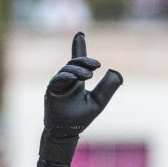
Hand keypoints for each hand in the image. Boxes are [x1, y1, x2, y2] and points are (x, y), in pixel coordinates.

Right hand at [34, 32, 123, 166]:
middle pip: (73, 63)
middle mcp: (67, 80)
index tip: (80, 34)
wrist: (67, 132)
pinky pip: (57, 80)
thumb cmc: (81, 118)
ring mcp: (58, 84)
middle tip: (96, 65)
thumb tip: (116, 71)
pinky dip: (66, 77)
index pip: (78, 61)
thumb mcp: (98, 101)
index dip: (79, 48)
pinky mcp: (51, 91)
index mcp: (77, 80)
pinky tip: (76, 79)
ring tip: (89, 76)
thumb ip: (107, 88)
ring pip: (66, 70)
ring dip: (78, 70)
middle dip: (84, 61)